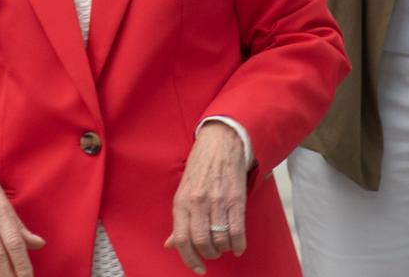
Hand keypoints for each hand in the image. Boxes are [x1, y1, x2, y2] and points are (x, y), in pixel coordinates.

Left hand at [166, 121, 246, 271]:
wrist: (220, 144)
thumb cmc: (200, 168)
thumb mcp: (182, 192)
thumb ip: (179, 220)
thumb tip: (170, 244)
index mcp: (182, 202)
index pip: (182, 239)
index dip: (189, 259)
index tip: (198, 269)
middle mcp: (198, 203)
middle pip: (202, 241)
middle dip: (209, 254)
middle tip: (212, 253)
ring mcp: (218, 201)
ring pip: (220, 238)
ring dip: (223, 249)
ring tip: (224, 246)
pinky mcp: (236, 199)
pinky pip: (237, 230)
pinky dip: (238, 244)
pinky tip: (237, 247)